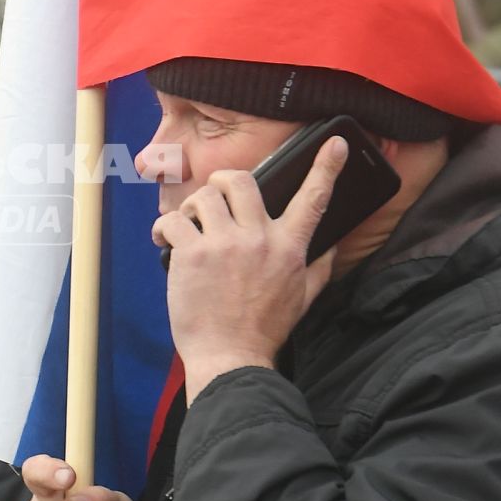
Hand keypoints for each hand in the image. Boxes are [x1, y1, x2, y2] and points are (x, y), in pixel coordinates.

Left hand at [153, 136, 346, 397]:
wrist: (231, 358)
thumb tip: (332, 244)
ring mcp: (225, 245)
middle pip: (241, 180)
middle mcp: (259, 239)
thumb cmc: (264, 330)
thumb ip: (319, 266)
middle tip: (213, 196)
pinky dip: (164, 227)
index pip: (314, 199)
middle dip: (222, 181)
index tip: (337, 142)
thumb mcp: (304, 297)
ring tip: (188, 227)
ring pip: (203, 196)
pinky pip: (173, 220)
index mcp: (290, 247)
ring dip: (192, 207)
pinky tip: (164, 241)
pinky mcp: (193, 255)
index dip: (327, 167)